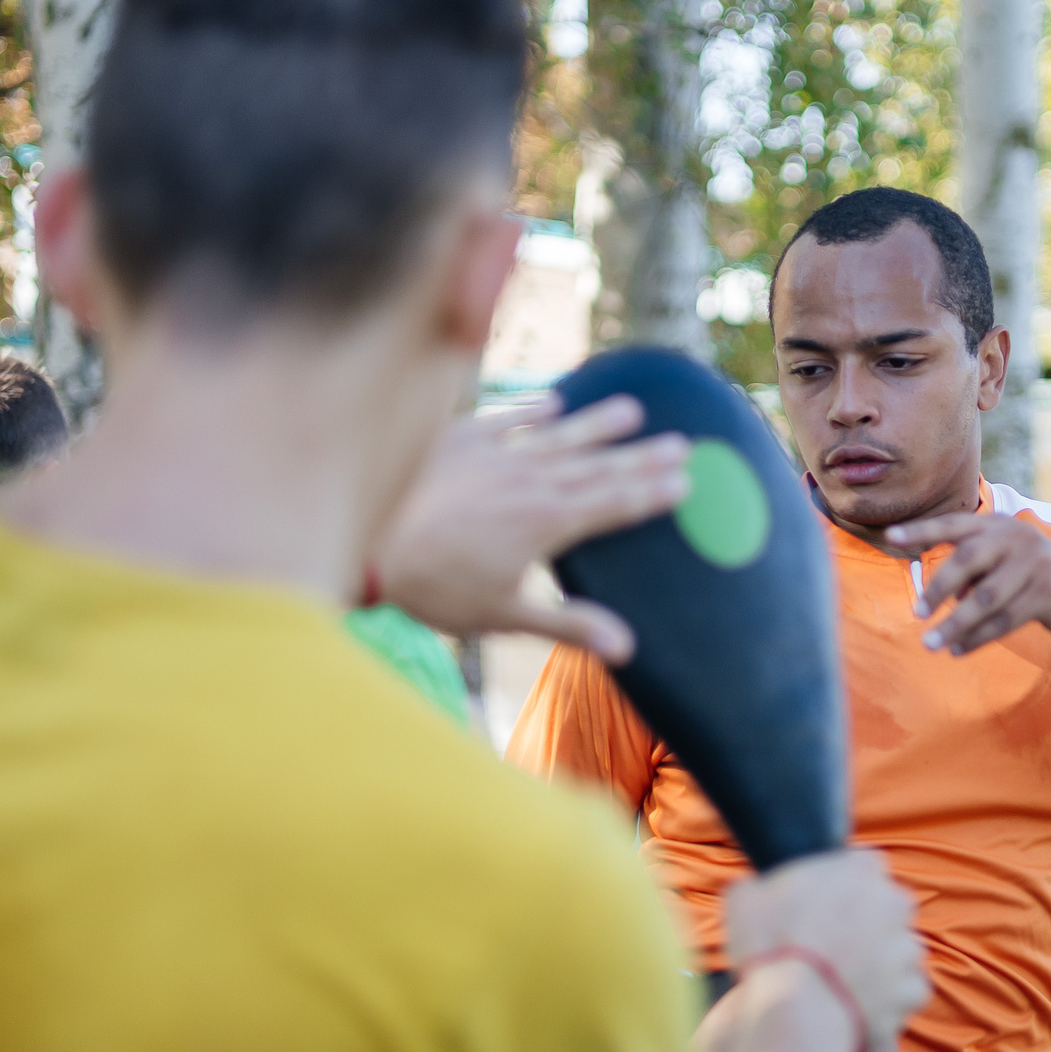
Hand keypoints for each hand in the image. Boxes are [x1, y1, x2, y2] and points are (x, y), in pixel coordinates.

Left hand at [370, 395, 689, 662]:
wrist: (364, 539)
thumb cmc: (433, 587)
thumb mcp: (503, 616)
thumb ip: (568, 627)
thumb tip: (627, 649)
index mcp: (547, 523)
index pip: (614, 504)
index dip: (652, 493)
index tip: (686, 481)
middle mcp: (530, 480)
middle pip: (598, 465)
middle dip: (642, 456)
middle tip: (682, 443)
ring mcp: (495, 454)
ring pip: (559, 435)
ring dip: (598, 424)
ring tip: (632, 410)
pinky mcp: (459, 439)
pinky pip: (506, 419)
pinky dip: (532, 410)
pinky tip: (555, 402)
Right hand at [724, 849, 927, 1051]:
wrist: (794, 1009)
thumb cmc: (768, 947)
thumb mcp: (744, 898)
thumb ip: (763, 885)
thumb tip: (757, 891)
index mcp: (860, 867)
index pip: (861, 865)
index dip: (840, 887)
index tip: (821, 906)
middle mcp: (894, 901)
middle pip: (886, 906)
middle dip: (866, 922)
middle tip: (832, 946)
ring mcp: (908, 946)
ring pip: (899, 949)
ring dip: (880, 961)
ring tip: (843, 981)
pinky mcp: (913, 990)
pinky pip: (905, 992)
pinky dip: (889, 999)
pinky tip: (859, 1004)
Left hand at [883, 513, 1050, 655]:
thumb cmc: (1037, 582)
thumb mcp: (1006, 565)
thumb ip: (974, 572)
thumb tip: (937, 596)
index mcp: (999, 526)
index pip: (953, 524)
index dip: (921, 530)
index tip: (890, 536)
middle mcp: (1016, 537)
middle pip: (966, 560)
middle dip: (937, 589)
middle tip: (917, 614)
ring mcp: (1035, 563)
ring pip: (984, 598)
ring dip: (955, 624)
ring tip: (932, 644)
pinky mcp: (1049, 592)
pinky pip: (1004, 620)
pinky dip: (978, 638)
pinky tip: (960, 651)